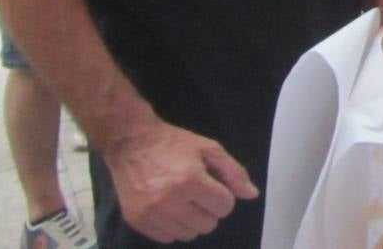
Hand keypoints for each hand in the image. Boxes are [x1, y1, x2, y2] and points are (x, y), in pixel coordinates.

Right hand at [100, 120, 257, 243]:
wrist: (131, 143)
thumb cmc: (173, 144)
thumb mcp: (209, 149)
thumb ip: (234, 172)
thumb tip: (252, 195)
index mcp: (189, 179)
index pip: (224, 206)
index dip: (224, 196)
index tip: (214, 186)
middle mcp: (168, 200)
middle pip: (208, 225)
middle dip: (209, 210)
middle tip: (198, 193)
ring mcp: (150, 213)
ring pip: (188, 234)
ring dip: (192, 220)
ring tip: (183, 200)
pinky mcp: (136, 221)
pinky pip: (167, 238)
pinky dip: (173, 226)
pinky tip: (169, 208)